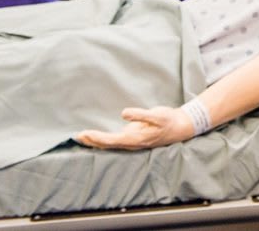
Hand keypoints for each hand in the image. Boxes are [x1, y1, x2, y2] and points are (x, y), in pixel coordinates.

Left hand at [74, 106, 193, 150]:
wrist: (180, 127)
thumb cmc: (168, 120)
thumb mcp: (157, 115)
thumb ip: (141, 115)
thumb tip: (124, 113)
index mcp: (136, 139)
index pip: (112, 140)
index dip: (98, 138)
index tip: (86, 133)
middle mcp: (132, 143)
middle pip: (108, 145)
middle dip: (92, 141)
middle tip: (77, 136)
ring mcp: (132, 142)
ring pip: (110, 145)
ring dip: (96, 142)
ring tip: (82, 137)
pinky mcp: (134, 138)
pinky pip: (115, 141)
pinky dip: (104, 140)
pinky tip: (96, 138)